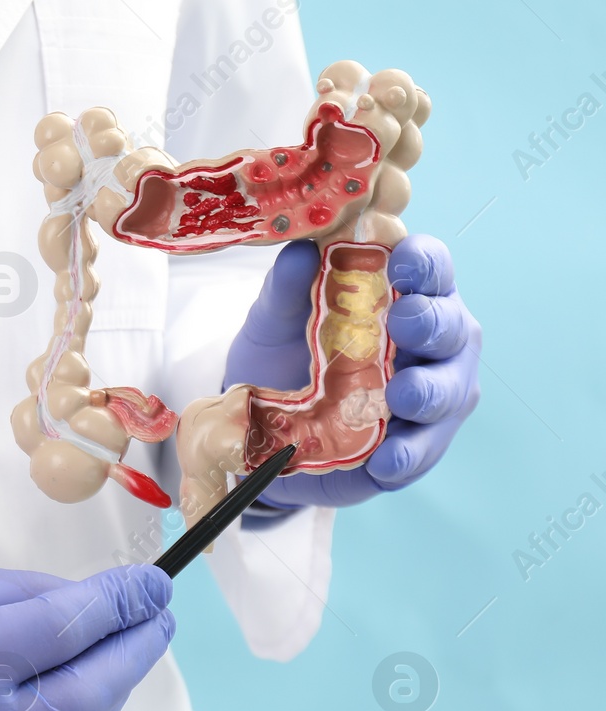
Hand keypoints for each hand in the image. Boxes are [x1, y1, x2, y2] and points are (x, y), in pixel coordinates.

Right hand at [0, 562, 174, 710]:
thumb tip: (91, 603)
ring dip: (107, 699)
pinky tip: (69, 698)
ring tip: (123, 658)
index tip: (151, 586)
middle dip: (132, 657)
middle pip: (80, 700)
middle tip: (156, 622)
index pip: (58, 632)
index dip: (117, 606)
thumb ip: (12, 595)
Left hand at [223, 235, 479, 509]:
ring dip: (431, 392)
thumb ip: (286, 289)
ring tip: (402, 399)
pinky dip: (410, 454)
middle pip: (453, 327)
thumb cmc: (281, 361)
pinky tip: (388, 460)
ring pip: (452, 390)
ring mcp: (427, 396)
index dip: (424, 262)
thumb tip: (298, 250)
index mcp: (402, 297)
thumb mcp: (272, 323)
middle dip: (434, 324)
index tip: (401, 263)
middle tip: (405, 324)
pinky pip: (424, 450)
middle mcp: (426, 344)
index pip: (430, 269)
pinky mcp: (413, 446)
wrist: (257, 431)